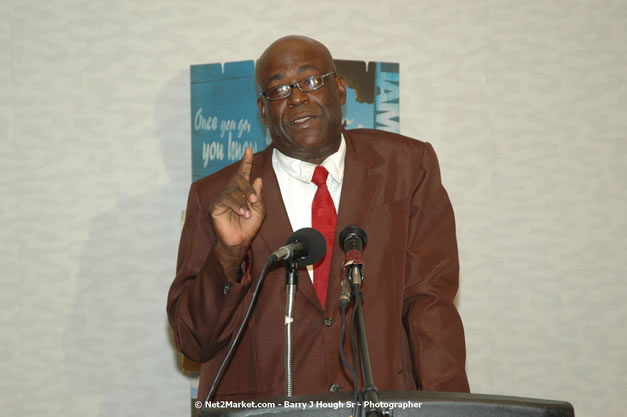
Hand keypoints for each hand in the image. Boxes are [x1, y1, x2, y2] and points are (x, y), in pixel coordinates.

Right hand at [209, 147, 264, 278]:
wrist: (239, 242)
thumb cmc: (249, 227)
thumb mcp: (259, 211)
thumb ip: (258, 196)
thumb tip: (258, 179)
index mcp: (242, 192)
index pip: (243, 174)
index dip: (246, 162)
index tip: (249, 149)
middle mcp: (231, 192)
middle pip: (239, 180)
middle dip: (248, 188)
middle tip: (254, 200)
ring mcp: (222, 198)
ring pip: (233, 190)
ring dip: (242, 200)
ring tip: (247, 213)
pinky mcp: (215, 206)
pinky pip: (225, 199)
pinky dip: (236, 205)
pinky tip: (242, 213)